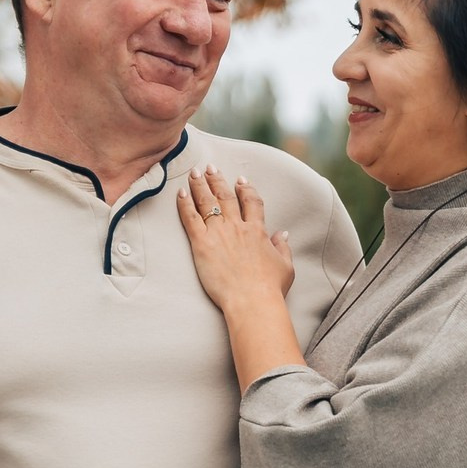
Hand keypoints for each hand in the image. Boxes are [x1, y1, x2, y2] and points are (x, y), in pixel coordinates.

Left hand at [177, 166, 293, 312]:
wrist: (252, 300)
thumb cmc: (270, 288)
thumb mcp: (285, 266)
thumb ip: (283, 247)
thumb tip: (283, 234)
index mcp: (257, 230)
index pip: (251, 201)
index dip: (246, 188)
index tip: (241, 180)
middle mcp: (237, 227)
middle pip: (225, 196)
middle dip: (217, 179)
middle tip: (210, 168)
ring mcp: (219, 233)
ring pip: (207, 201)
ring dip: (200, 185)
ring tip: (194, 172)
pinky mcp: (202, 243)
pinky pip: (190, 218)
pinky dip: (185, 203)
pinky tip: (181, 193)